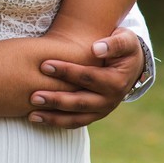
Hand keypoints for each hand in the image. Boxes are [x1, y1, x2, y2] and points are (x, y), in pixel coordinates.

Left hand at [27, 27, 144, 127]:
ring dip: (53, 117)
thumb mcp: (125, 41)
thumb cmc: (124, 48)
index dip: (66, 71)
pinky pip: (74, 122)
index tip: (44, 65)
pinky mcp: (93, 115)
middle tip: (33, 96)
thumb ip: (114, 43)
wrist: (132, 65)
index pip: (88, 77)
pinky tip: (36, 118)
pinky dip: (56, 122)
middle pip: (80, 102)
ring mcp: (101, 110)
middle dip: (56, 99)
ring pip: (76, 118)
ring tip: (31, 114)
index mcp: (116, 82)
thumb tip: (96, 48)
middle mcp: (109, 100)